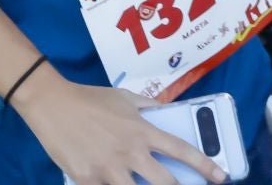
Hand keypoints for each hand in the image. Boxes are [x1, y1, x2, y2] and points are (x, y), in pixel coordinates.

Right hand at [16, 76, 224, 184]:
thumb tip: (167, 111)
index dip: (204, 165)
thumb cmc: (89, 98)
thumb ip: (148, 106)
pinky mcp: (88, 180)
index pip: (181, 150)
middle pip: (166, 184)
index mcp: (141, 130)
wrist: (51, 103)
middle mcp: (130, 152)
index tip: (220, 176)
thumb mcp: (123, 96)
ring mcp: (109, 169)